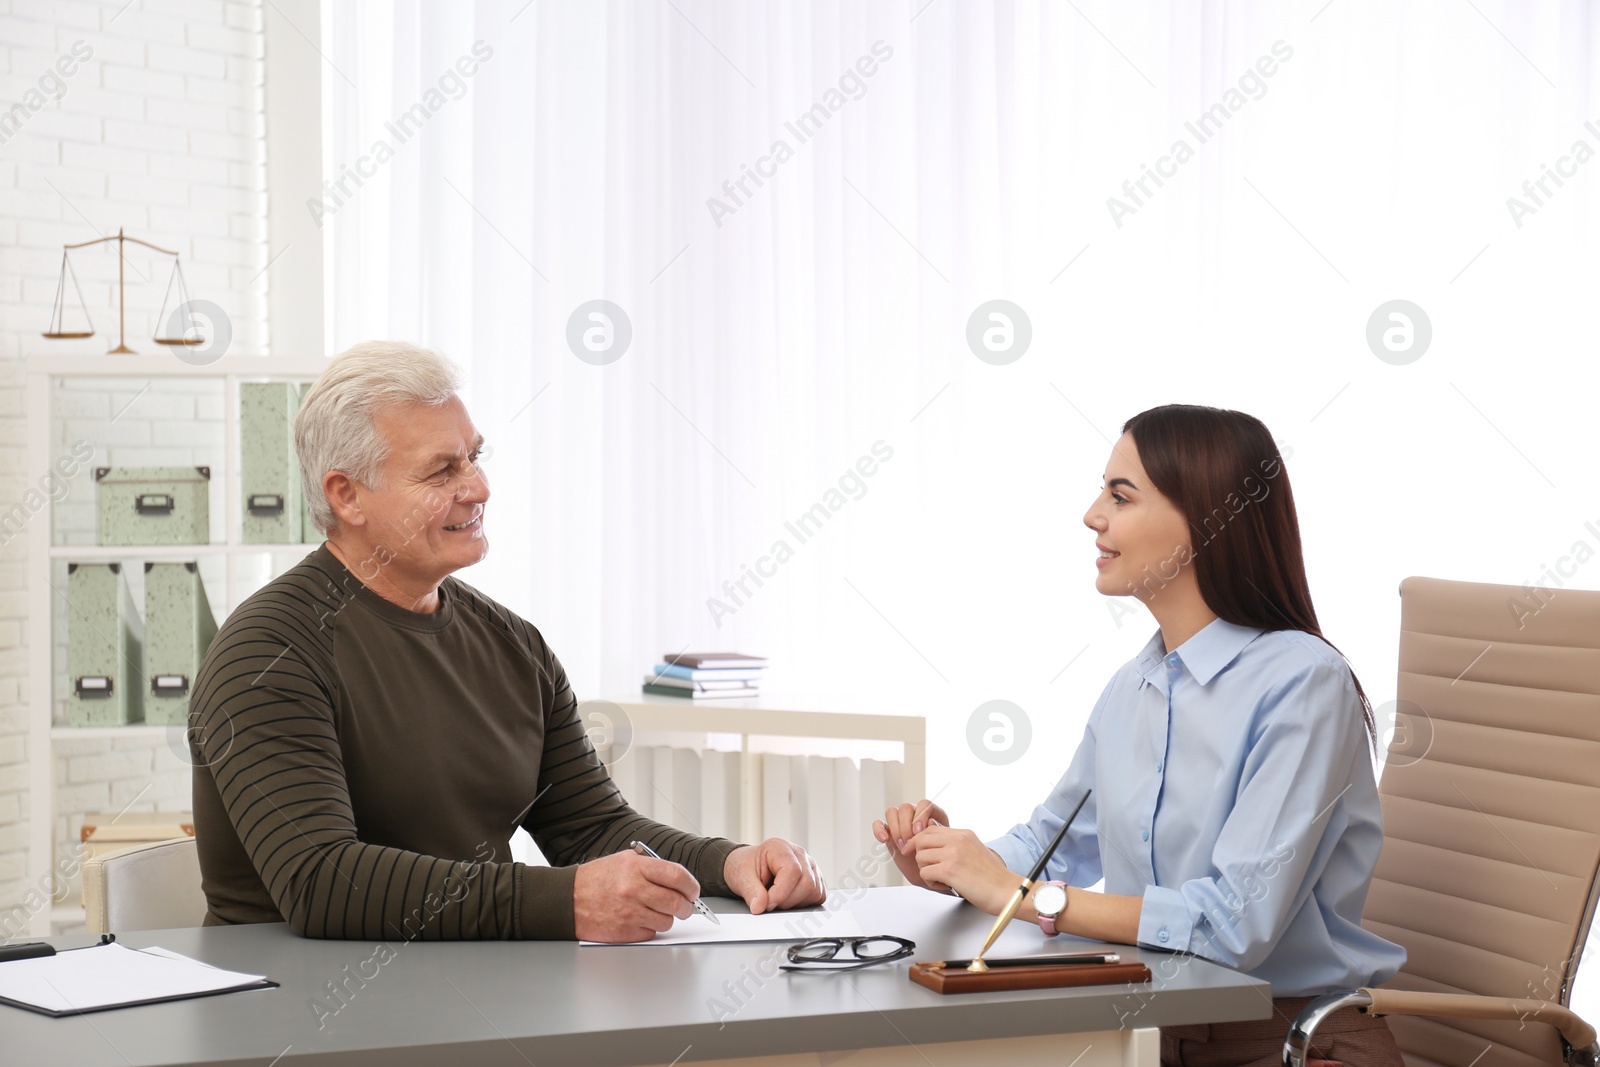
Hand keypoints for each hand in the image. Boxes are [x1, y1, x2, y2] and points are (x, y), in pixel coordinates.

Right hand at [573, 849, 697, 941]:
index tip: (693, 891)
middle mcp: (633, 889)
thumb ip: (651, 866)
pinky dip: (650, 928)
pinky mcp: (624, 931)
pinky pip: (651, 933)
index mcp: (636, 868)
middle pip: (676, 902)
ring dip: (667, 918)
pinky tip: (640, 919)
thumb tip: (680, 879)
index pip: (677, 876)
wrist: (567, 900)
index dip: (691, 885)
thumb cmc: (596, 880)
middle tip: (685, 906)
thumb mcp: (623, 861)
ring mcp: (629, 912)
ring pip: (667, 920)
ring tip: (656, 911)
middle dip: (686, 906)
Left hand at [723, 838, 825, 913]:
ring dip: (795, 903)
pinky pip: (819, 895)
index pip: (792, 870)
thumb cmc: (746, 867)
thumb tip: (759, 907)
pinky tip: (789, 900)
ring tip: (778, 900)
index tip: (767, 904)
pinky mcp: (815, 878)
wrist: (749, 867)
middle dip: (787, 900)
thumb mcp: (741, 877)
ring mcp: (810, 866)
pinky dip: (804, 904)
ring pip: (815, 891)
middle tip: (770, 903)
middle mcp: (799, 854)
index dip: (781, 892)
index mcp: (780, 848)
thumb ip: (750, 892)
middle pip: (807, 882)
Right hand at [873, 800, 950, 891]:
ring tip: (901, 845)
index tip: (919, 832)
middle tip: (910, 842)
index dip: (920, 816)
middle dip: (906, 826)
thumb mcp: (942, 846)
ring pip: (892, 812)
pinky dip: (879, 829)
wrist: (929, 874)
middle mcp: (914, 816)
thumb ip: (937, 832)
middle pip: (905, 808)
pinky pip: (879, 823)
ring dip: (895, 829)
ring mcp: (900, 823)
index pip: (923, 804)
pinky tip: (884, 840)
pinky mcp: (889, 832)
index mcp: (931, 815)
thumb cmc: (938, 859)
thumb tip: (930, 821)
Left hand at [907, 825, 1014, 912]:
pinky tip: (945, 885)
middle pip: (920, 841)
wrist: (1006, 891)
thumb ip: (954, 843)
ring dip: (927, 871)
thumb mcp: (973, 850)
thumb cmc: (991, 876)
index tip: (915, 852)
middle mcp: (958, 840)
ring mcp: (953, 854)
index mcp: (963, 834)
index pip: (929, 829)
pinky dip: (931, 883)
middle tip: (932, 869)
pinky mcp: (949, 870)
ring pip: (920, 857)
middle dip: (921, 857)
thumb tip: (931, 840)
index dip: (919, 841)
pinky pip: (924, 873)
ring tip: (942, 879)